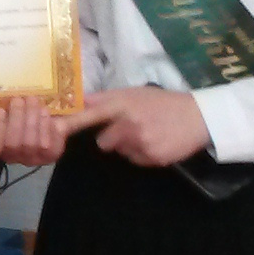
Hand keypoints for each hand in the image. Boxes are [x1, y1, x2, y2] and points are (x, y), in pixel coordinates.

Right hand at [0, 96, 66, 167]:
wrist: (51, 105)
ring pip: (29, 143)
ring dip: (32, 118)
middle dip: (17, 117)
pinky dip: (45, 125)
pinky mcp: (50, 155)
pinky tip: (45, 114)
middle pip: (11, 143)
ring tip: (34, 101)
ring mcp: (31, 156)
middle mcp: (11, 155)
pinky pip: (46, 144)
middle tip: (20, 99)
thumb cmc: (18, 107)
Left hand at [58, 86, 212, 167]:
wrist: (199, 117)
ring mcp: (141, 141)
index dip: (71, 123)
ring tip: (148, 134)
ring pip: (119, 151)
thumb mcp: (135, 94)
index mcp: (123, 103)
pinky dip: (143, 155)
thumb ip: (107, 99)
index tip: (53, 130)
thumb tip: (80, 101)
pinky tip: (157, 143)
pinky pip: (135, 160)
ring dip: (128, 146)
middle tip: (133, 128)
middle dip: (114, 137)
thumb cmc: (164, 103)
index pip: (91, 113)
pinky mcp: (152, 156)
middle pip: (103, 142)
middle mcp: (129, 122)